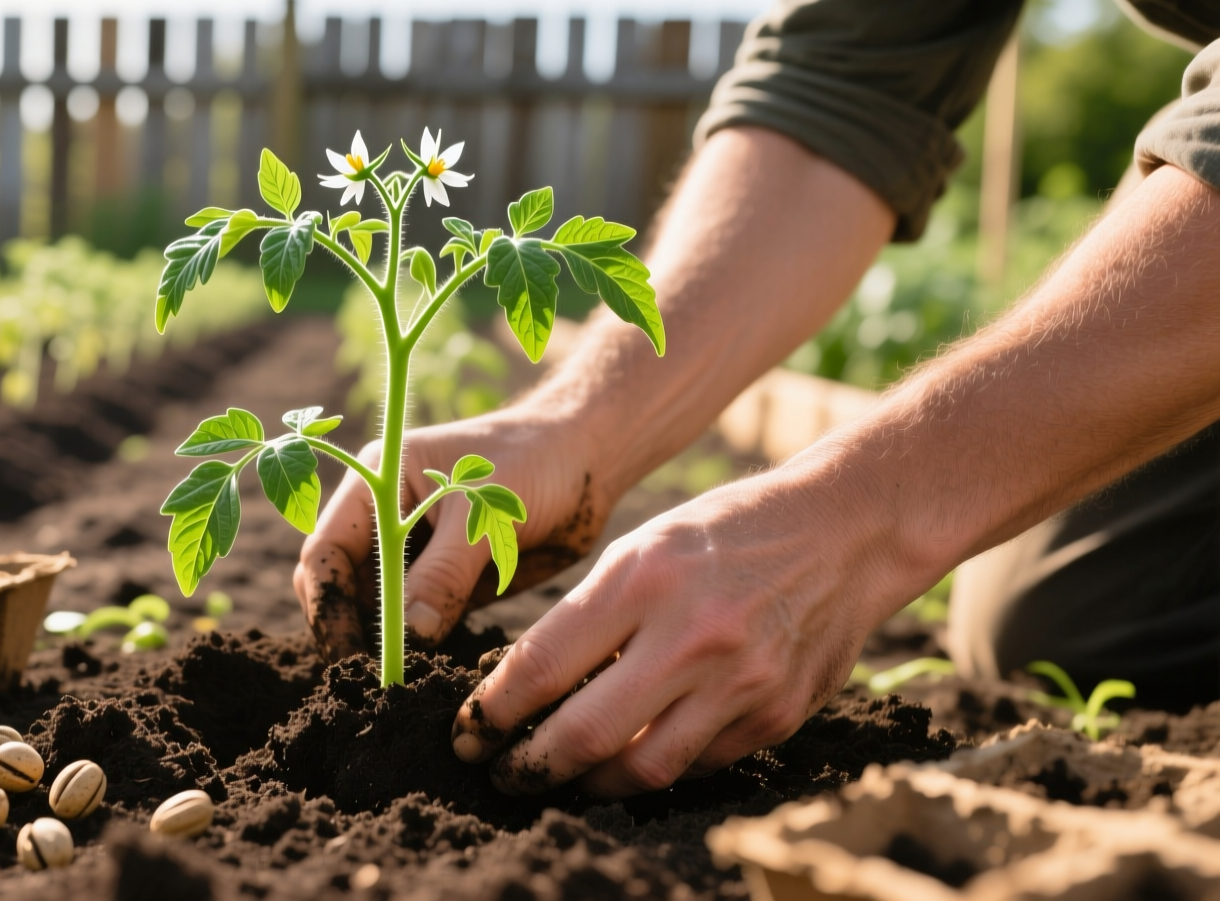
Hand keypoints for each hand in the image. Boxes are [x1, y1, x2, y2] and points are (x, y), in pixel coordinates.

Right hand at [293, 407, 617, 658]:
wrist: (585, 461)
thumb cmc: (534, 461)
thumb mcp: (485, 513)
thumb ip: (444, 572)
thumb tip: (407, 637)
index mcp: (377, 486)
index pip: (326, 552)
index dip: (327, 606)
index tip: (347, 657)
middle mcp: (384, 521)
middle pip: (340, 587)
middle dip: (346, 633)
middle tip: (368, 685)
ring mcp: (413, 554)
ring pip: (377, 611)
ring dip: (382, 648)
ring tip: (394, 692)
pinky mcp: (445, 583)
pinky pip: (419, 623)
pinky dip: (418, 650)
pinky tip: (426, 679)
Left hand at [448, 469, 901, 797]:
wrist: (844, 531)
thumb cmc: (724, 534)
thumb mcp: (642, 548)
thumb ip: (587, 617)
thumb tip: (524, 687)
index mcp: (643, 579)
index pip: (542, 667)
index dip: (494, 711)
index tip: (472, 729)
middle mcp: (692, 635)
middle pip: (585, 733)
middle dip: (529, 765)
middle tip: (501, 771)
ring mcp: (741, 682)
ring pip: (642, 767)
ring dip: (588, 784)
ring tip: (560, 778)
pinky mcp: (777, 715)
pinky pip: (699, 764)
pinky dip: (655, 768)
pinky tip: (630, 761)